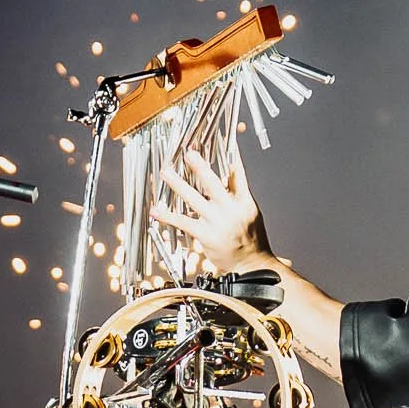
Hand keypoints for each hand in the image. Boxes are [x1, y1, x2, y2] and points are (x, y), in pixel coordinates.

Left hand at [153, 150, 271, 276]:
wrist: (252, 266)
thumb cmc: (251, 239)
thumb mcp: (250, 212)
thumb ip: (238, 192)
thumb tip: (228, 169)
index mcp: (245, 201)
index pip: (237, 174)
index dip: (227, 156)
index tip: (216, 141)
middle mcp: (232, 210)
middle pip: (213, 183)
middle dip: (199, 166)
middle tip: (188, 153)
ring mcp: (218, 222)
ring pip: (194, 199)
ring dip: (178, 184)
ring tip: (166, 172)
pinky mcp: (206, 235)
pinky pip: (184, 222)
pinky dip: (168, 216)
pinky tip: (156, 210)